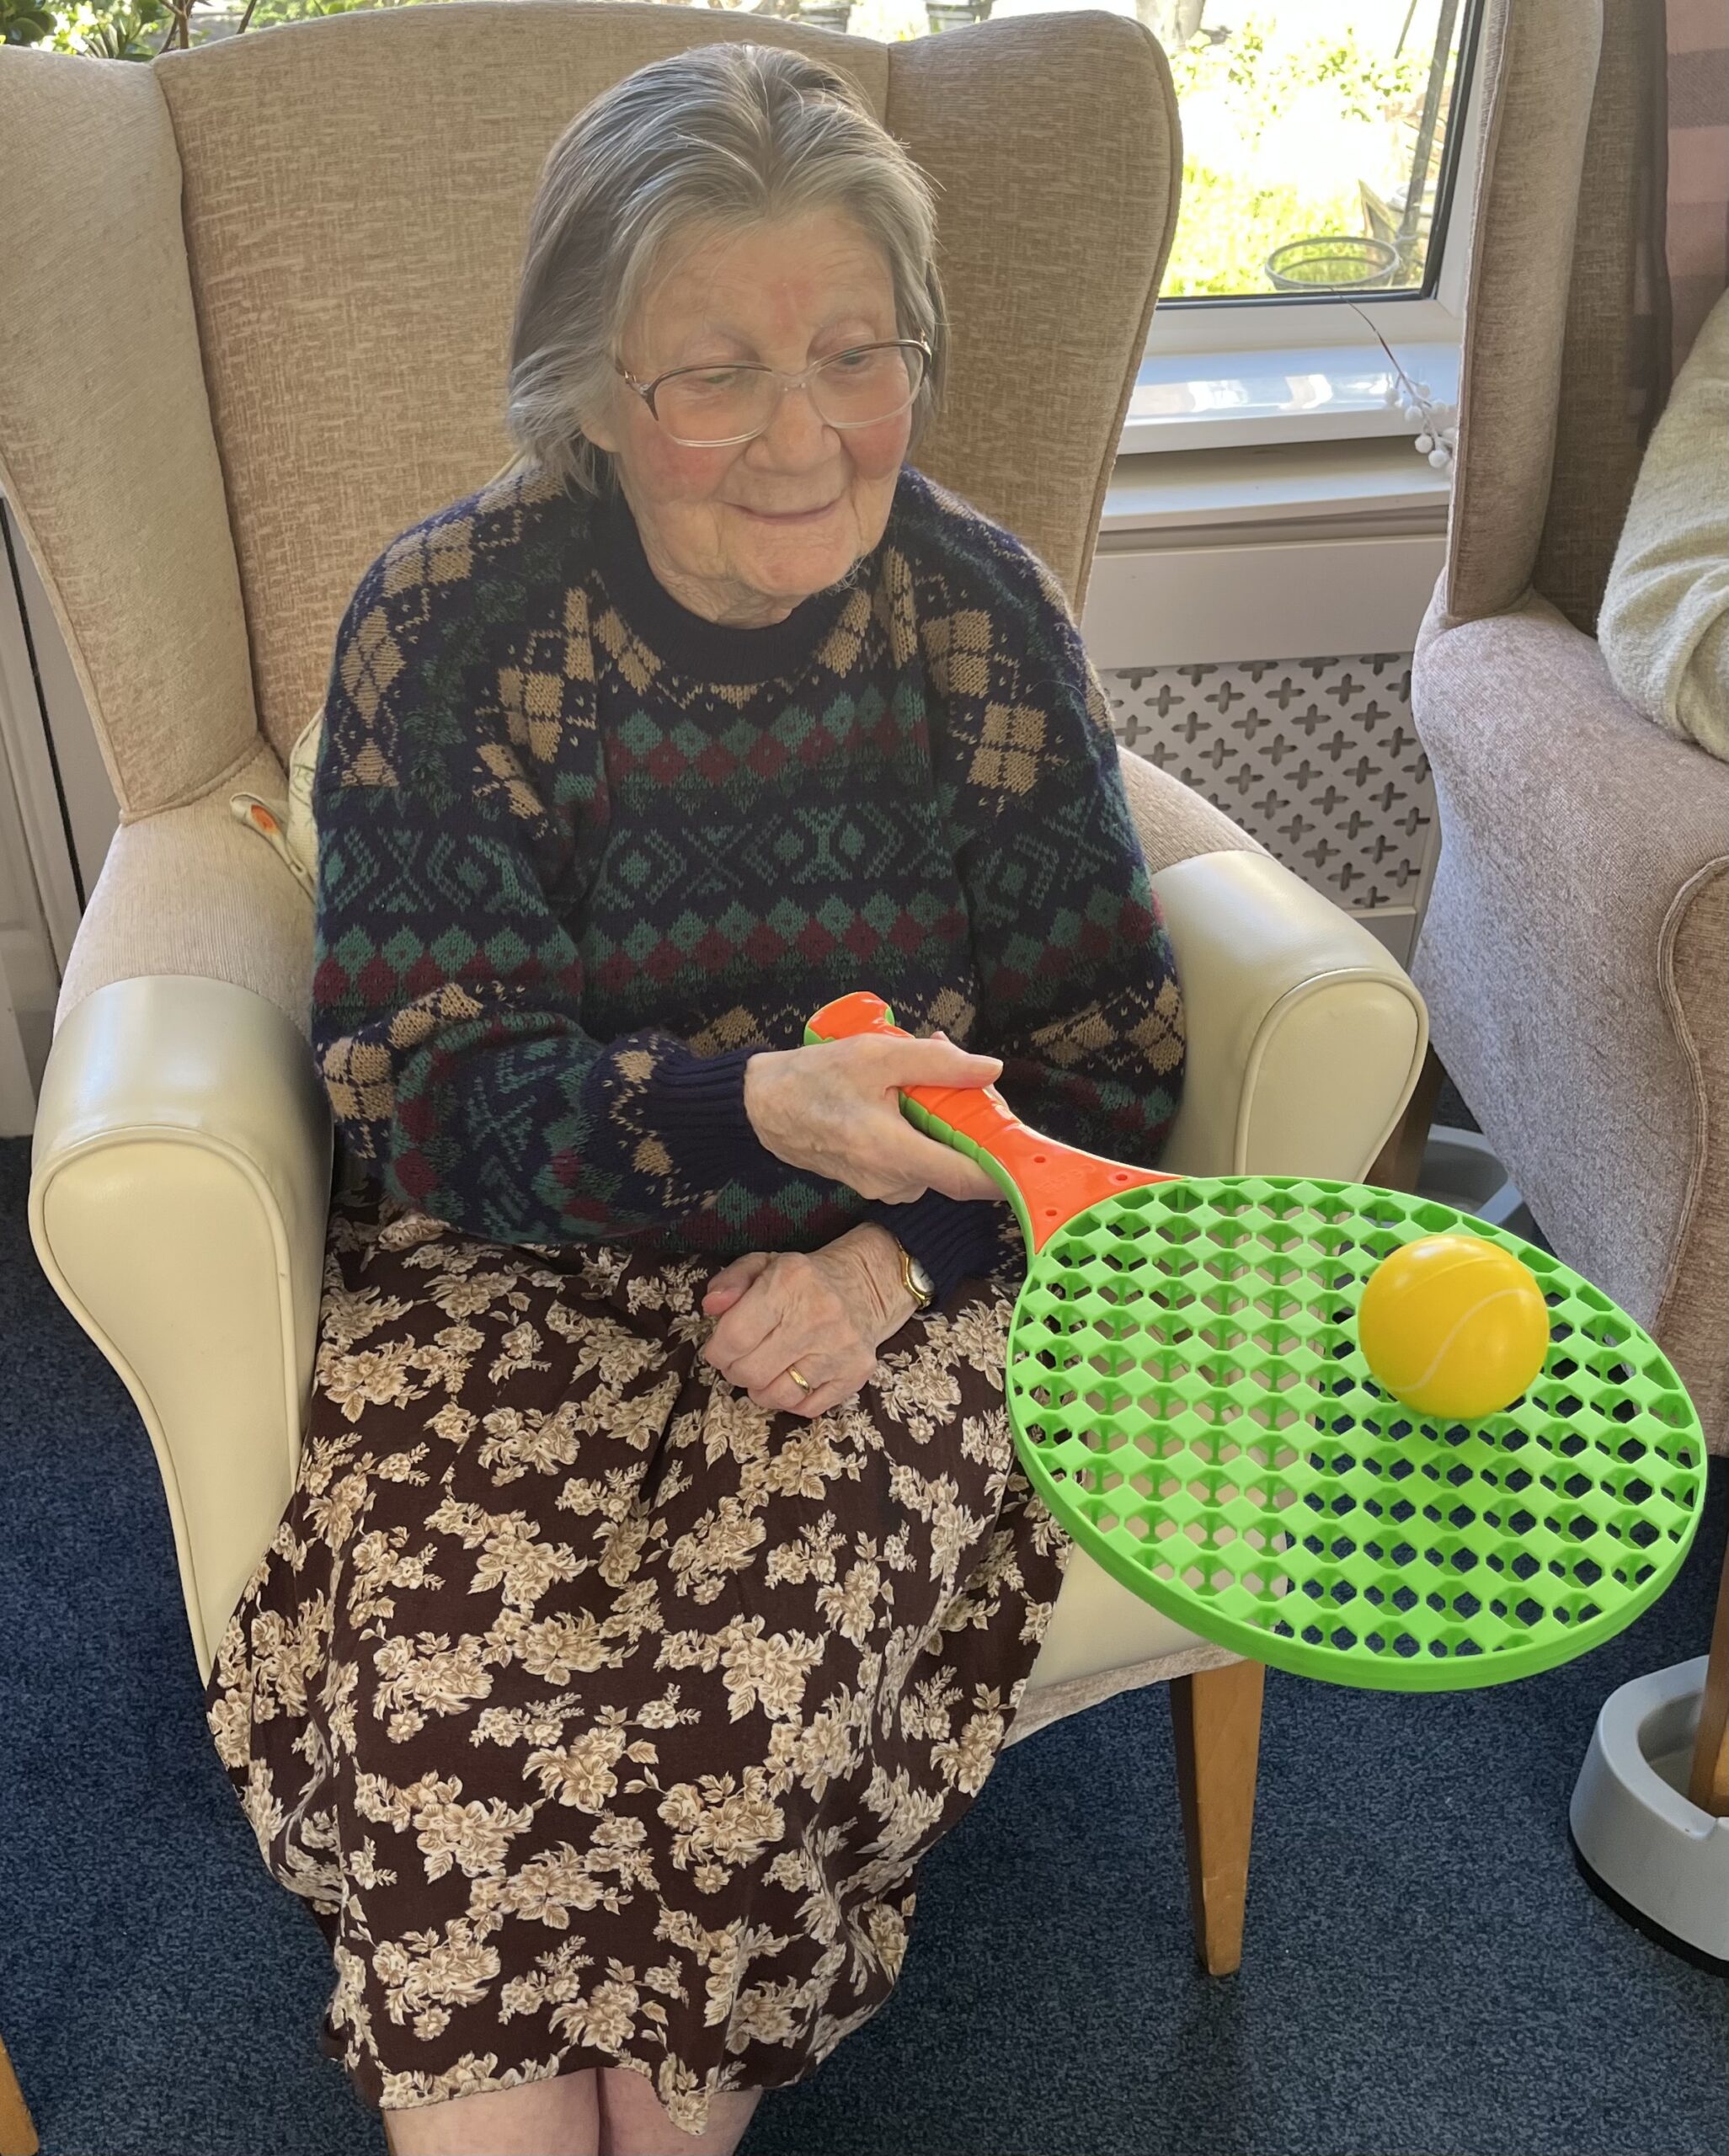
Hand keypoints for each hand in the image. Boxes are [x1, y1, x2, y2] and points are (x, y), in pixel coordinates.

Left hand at [699, 1226, 910, 1418]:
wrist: (864, 1286)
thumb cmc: (802, 1280)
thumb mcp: (762, 1266)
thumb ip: (730, 1281)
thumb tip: (712, 1306)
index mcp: (790, 1282)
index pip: (735, 1337)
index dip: (718, 1351)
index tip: (720, 1350)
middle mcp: (819, 1315)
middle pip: (752, 1371)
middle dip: (736, 1372)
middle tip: (742, 1361)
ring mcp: (840, 1348)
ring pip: (778, 1396)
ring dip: (761, 1390)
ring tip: (765, 1372)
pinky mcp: (855, 1372)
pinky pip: (807, 1408)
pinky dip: (791, 1400)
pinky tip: (791, 1378)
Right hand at [743, 1027, 1003, 1203]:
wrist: (760, 1107)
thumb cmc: (814, 1079)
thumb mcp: (877, 1055)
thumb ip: (937, 1064)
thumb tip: (991, 1068)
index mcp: (895, 1153)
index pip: (969, 1179)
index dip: (1005, 1170)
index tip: (1029, 1153)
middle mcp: (893, 1182)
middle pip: (957, 1167)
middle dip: (971, 1129)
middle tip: (968, 1084)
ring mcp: (882, 1188)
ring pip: (936, 1163)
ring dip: (943, 1128)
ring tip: (926, 1083)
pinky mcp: (874, 1184)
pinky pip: (914, 1163)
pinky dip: (922, 1136)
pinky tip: (906, 1101)